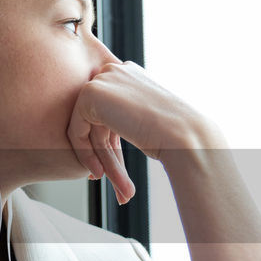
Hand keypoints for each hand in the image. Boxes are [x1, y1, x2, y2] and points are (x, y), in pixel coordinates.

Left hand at [67, 61, 199, 203]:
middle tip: (109, 181)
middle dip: (103, 155)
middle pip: (97, 121)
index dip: (108, 143)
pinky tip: (99, 174)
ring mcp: (102, 79)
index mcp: (130, 74)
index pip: (109, 111)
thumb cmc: (174, 134)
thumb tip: (103, 134)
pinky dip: (86, 154)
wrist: (183, 134)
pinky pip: (77, 130)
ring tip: (114, 189)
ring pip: (88, 129)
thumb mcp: (146, 121)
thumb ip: (123, 118)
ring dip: (100, 161)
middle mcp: (115, 71)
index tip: (110, 169)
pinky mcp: (90, 94)